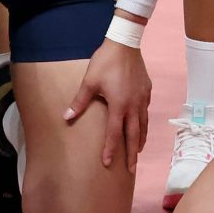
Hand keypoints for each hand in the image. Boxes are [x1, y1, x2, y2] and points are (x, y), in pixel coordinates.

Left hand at [61, 36, 151, 168]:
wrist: (125, 43)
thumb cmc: (105, 62)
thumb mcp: (89, 82)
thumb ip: (79, 102)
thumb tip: (66, 117)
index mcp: (119, 106)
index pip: (115, 133)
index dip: (111, 149)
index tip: (108, 164)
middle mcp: (133, 105)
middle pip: (134, 134)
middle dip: (132, 153)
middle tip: (132, 170)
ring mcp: (142, 98)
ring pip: (143, 124)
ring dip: (140, 139)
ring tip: (138, 150)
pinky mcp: (147, 90)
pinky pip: (146, 111)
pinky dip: (144, 122)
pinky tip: (142, 124)